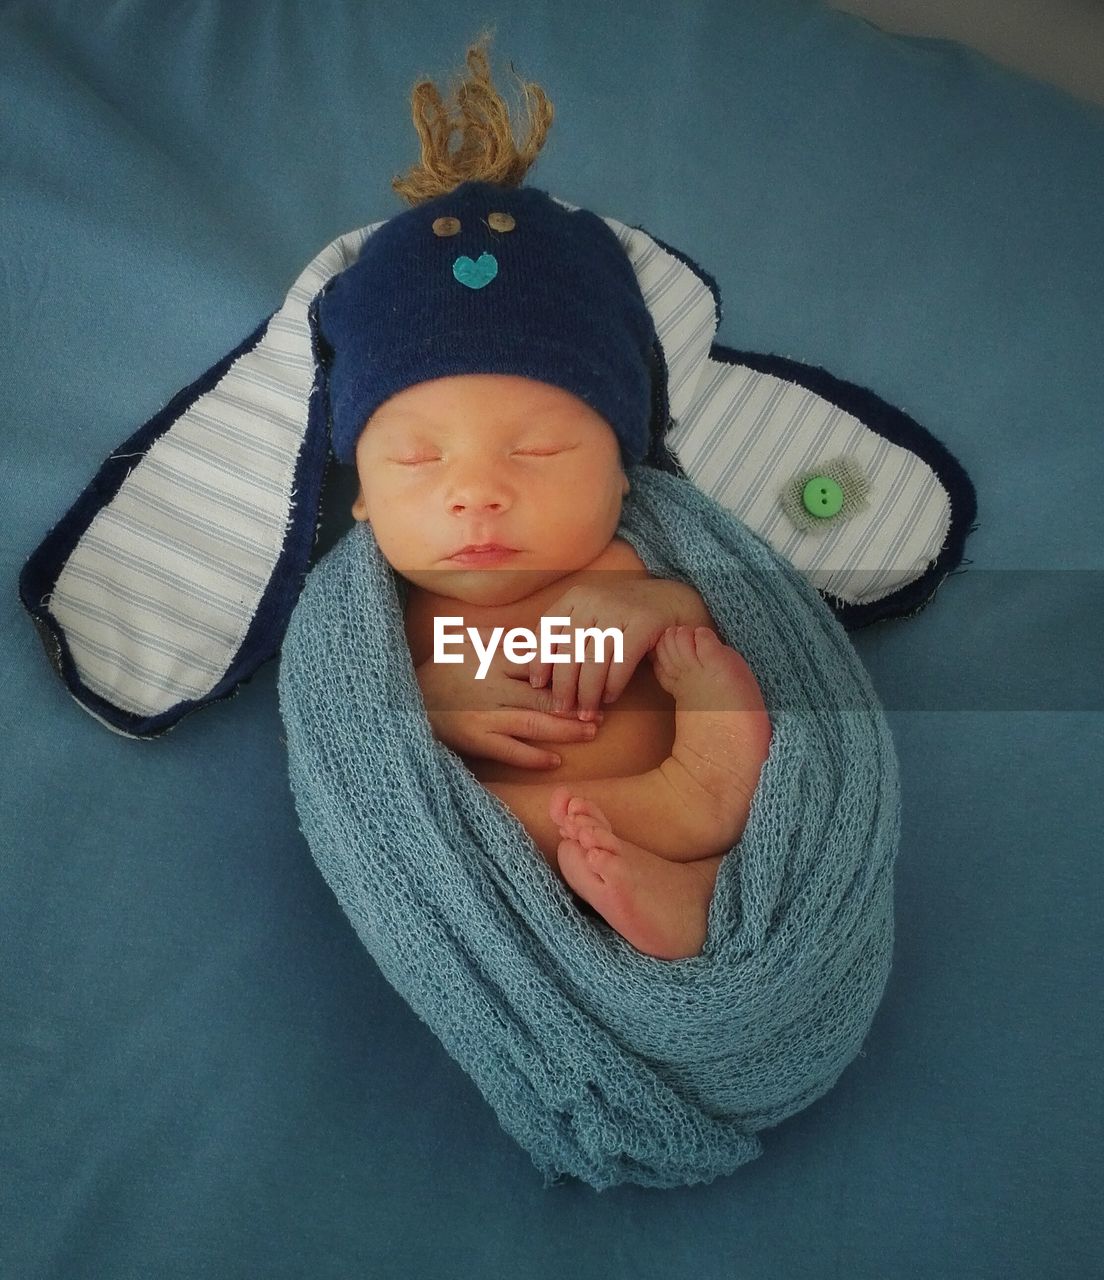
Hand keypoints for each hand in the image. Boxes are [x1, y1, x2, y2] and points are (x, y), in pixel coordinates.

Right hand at [414, 643, 602, 770]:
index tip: (593, 674)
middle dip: (577, 703)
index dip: (569, 669)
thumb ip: (503, 640)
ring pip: (533, 723)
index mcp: (492, 658)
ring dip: (564, 729)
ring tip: (591, 732)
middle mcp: (492, 686)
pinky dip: (532, 756)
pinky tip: (555, 760)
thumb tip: (541, 638)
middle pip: (543, 695)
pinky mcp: (474, 739)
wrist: (402, 699)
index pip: (539, 662)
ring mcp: (484, 714)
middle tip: (603, 710)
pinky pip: (509, 750)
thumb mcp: (468, 643)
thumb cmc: (440, 670)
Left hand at [523, 577, 690, 718]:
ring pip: (594, 660)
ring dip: (588, 693)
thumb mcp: (591, 616)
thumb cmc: (623, 617)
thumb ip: (567, 635)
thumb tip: (537, 671)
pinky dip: (612, 685)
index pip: (548, 631)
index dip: (540, 660)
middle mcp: (595, 600)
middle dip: (563, 685)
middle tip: (562, 709)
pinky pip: (621, 662)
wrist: (672, 601)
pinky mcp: (644, 623)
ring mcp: (620, 610)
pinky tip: (609, 698)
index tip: (537, 685)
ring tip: (586, 712)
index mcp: (576, 597)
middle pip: (570, 650)